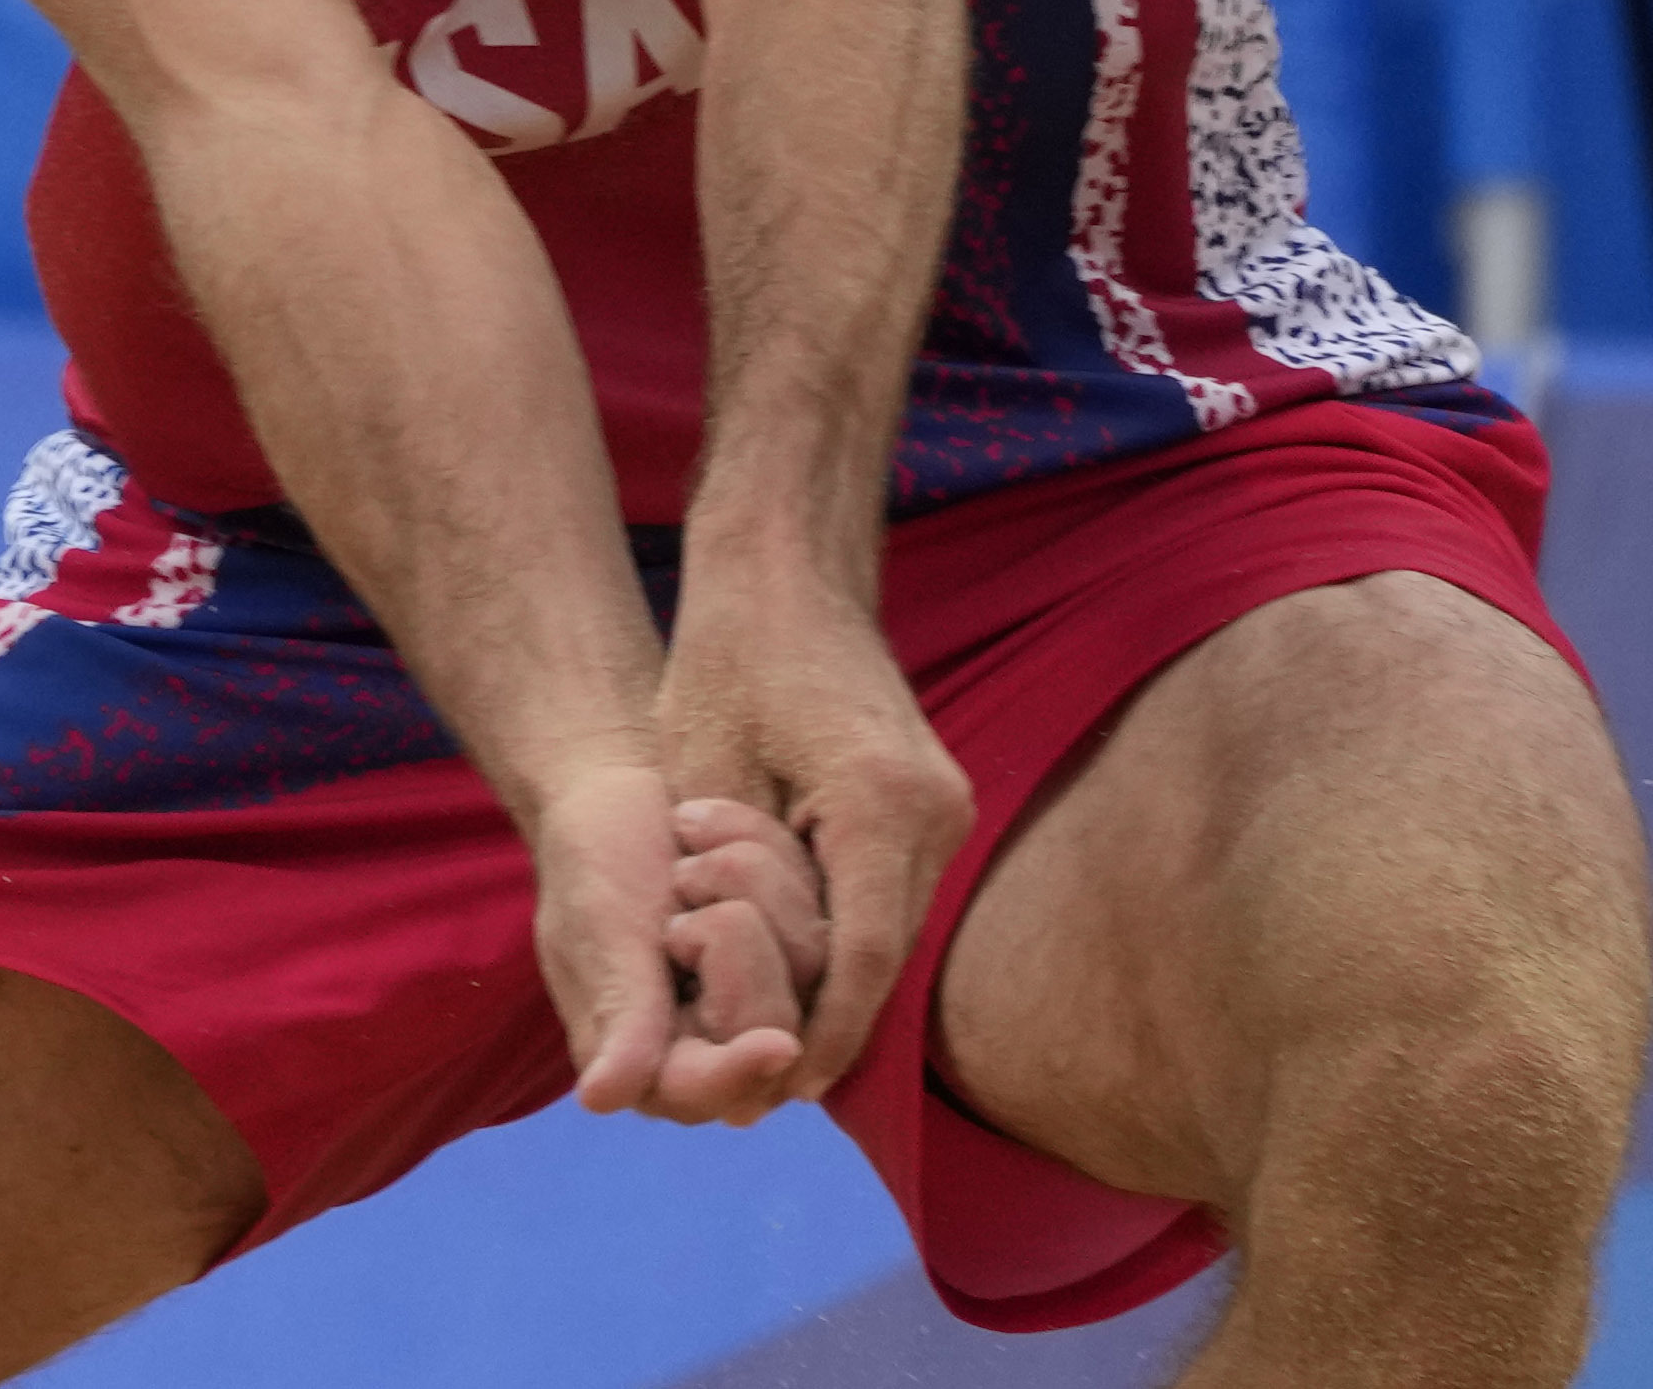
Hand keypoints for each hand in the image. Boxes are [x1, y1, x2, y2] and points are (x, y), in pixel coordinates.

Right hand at [531, 758, 812, 1126]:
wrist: (616, 793)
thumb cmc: (591, 867)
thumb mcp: (601, 937)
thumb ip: (621, 1015)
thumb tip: (602, 1098)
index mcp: (653, 1065)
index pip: (707, 1090)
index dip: (742, 1070)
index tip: (778, 1044)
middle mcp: (723, 1047)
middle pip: (773, 1021)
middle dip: (726, 932)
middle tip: (675, 890)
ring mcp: (776, 999)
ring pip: (811, 960)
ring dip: (749, 878)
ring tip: (691, 854)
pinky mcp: (810, 950)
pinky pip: (829, 907)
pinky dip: (774, 855)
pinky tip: (723, 842)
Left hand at [660, 582, 973, 1100]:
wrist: (786, 566)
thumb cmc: (726, 657)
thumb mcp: (707, 776)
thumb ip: (737, 885)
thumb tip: (749, 987)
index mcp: (884, 807)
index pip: (864, 960)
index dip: (824, 1033)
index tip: (784, 1087)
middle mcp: (937, 812)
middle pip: (886, 953)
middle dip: (825, 1014)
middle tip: (764, 1073)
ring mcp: (945, 805)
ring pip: (893, 928)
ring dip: (831, 970)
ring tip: (765, 1020)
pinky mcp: (933, 800)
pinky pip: (892, 892)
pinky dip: (845, 927)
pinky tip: (791, 956)